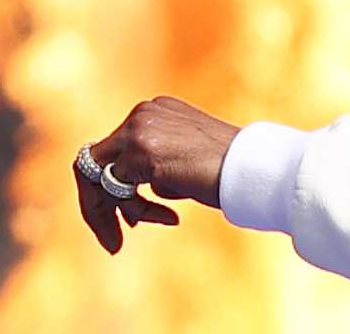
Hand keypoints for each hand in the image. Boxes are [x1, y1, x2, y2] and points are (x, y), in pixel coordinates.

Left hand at [75, 96, 239, 253]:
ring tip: (130, 236)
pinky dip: (137, 211)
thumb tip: (124, 194)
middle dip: (98, 204)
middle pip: (94, 160)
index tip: (127, 218)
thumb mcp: (184, 161)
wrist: (254, 170)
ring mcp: (140, 128)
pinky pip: (118, 189)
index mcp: (155, 110)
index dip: (113, 186)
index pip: (114, 148)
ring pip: (99, 177)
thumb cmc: (228, 172)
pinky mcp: (142, 150)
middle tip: (111, 239)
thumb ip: (153, 166)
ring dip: (115, 212)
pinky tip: (170, 218)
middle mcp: (144, 112)